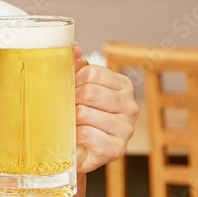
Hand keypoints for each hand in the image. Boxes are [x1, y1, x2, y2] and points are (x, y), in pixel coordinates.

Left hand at [73, 43, 138, 172]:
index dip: (73, 81)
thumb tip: (73, 47)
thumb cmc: (79, 115)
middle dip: (71, 101)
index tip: (70, 91)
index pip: (92, 73)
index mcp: (123, 86)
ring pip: (85, 113)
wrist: (78, 149)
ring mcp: (126, 129)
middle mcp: (131, 106)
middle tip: (66, 109)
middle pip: (89, 93)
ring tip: (71, 124)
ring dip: (71, 119)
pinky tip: (77, 138)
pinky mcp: (116, 149)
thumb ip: (76, 64)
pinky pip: (86, 133)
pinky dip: (74, 135)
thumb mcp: (79, 86)